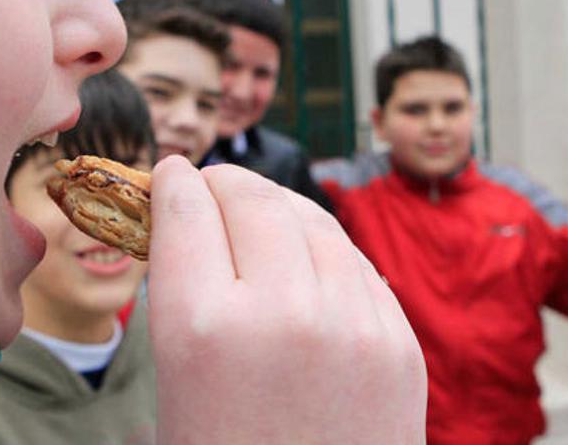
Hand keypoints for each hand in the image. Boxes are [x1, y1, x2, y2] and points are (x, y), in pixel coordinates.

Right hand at [146, 156, 426, 444]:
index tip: (169, 175)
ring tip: (257, 216)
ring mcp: (352, 323)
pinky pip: (355, 262)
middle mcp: (283, 312)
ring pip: (310, 218)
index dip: (173, 183)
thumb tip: (186, 226)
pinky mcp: (398, 340)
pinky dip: (323, 247)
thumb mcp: (176, 391)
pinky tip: (306, 256)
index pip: (185, 209)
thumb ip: (180, 302)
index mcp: (202, 329)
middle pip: (251, 199)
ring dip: (276, 208)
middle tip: (209, 187)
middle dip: (222, 184)